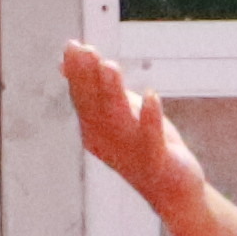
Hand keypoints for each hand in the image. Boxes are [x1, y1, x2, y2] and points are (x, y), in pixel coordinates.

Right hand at [59, 41, 203, 218]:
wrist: (172, 190)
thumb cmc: (143, 147)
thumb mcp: (116, 114)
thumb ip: (95, 89)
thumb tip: (64, 64)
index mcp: (94, 129)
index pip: (82, 97)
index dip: (76, 72)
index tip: (72, 45)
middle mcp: (107, 140)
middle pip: (95, 105)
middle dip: (90, 77)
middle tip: (86, 50)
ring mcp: (131, 151)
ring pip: (119, 118)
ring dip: (114, 92)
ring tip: (111, 67)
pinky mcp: (156, 160)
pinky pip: (152, 138)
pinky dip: (151, 117)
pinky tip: (153, 96)